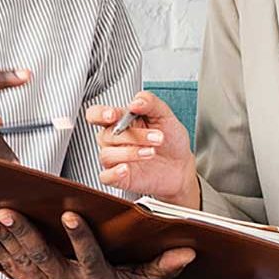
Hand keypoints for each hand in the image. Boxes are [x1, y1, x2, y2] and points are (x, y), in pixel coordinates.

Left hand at [0, 209, 195, 278]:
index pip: (89, 258)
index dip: (80, 238)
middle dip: (24, 234)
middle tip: (9, 213)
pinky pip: (9, 268)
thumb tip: (185, 253)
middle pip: (43, 258)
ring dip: (4, 239)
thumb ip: (161, 267)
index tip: (71, 217)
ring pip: (22, 261)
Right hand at [85, 91, 197, 207]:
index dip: (100, 114)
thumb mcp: (165, 115)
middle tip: (157, 137)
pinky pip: (105, 177)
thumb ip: (150, 102)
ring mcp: (116, 159)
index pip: (97, 114)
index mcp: (120, 121)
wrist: (182, 166)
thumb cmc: (170, 140)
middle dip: (134, 135)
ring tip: (151, 152)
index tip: (113, 115)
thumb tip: (136, 101)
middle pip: (106, 135)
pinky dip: (114, 173)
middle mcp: (115, 140)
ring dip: (130, 153)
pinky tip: (127, 168)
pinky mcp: (119, 178)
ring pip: (106, 155)